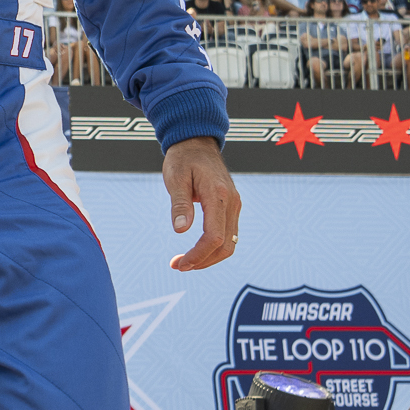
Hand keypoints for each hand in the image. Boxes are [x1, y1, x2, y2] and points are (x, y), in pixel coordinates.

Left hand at [163, 137, 239, 271]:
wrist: (197, 143)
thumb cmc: (184, 159)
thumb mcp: (176, 178)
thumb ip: (180, 204)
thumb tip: (180, 231)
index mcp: (218, 194)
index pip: (214, 236)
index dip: (198, 255)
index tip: (180, 263)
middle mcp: (231, 202)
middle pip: (225, 245)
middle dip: (203, 261)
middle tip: (178, 266)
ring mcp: (234, 205)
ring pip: (230, 243)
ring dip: (209, 258)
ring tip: (185, 261)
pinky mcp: (231, 207)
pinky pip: (228, 234)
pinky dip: (214, 247)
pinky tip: (197, 250)